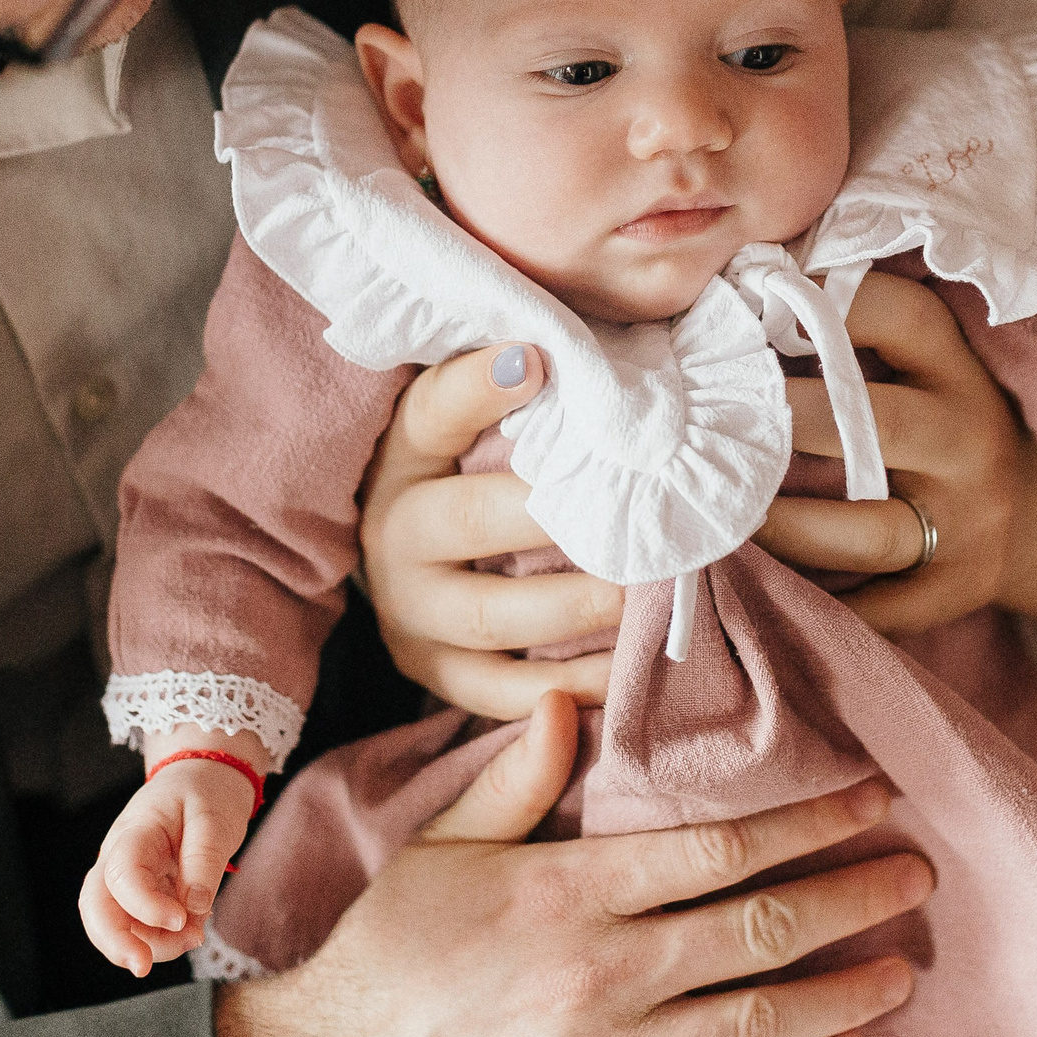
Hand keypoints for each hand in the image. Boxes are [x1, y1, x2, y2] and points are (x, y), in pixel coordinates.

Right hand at [79, 730, 266, 976]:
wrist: (202, 776)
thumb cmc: (207, 792)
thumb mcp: (215, 819)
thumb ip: (204, 863)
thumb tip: (193, 910)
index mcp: (135, 831)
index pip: (121, 874)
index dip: (144, 905)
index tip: (182, 919)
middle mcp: (118, 856)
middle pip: (95, 905)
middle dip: (114, 942)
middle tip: (144, 968)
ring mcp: (123, 876)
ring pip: (113, 923)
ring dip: (148, 944)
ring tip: (194, 938)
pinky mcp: (136, 892)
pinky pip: (135, 925)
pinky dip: (158, 939)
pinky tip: (189, 931)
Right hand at [215, 692, 930, 1036]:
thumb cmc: (390, 959)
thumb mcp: (440, 851)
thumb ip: (516, 782)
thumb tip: (565, 704)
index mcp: (565, 895)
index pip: (717, 848)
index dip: (805, 821)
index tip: (867, 798)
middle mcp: (600, 978)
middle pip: (759, 929)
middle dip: (850, 896)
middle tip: (914, 872)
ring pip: (759, 1019)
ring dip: (845, 987)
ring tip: (902, 961)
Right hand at [358, 342, 626, 718]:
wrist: (409, 556)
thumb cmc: (473, 465)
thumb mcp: (475, 414)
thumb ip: (523, 378)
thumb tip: (577, 344)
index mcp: (404, 453)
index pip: (433, 409)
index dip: (480, 385)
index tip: (539, 360)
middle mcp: (395, 532)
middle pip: (471, 521)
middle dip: (554, 518)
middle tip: (630, 512)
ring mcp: (411, 611)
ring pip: (490, 616)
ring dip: (573, 607)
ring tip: (641, 593)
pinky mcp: (435, 672)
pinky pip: (501, 692)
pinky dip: (567, 687)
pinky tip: (626, 669)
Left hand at [756, 273, 1024, 637]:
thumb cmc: (940, 423)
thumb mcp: (922, 367)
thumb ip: (851, 336)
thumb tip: (728, 296)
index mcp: (957, 368)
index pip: (899, 315)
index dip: (822, 303)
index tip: (748, 305)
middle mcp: (970, 439)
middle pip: (875, 425)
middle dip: (786, 418)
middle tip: (707, 415)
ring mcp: (969, 522)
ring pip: (865, 533)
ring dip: (783, 527)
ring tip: (720, 512)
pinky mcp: (958, 590)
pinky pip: (877, 610)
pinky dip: (815, 605)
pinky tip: (756, 588)